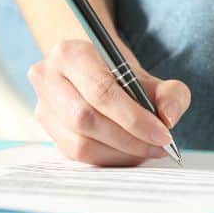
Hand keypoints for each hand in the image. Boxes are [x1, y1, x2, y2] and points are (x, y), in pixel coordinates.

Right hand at [28, 39, 190, 165]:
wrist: (93, 72)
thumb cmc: (120, 74)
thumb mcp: (150, 76)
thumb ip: (170, 93)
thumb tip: (168, 118)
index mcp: (70, 53)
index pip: (101, 91)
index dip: (133, 117)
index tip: (163, 134)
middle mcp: (47, 78)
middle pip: (86, 119)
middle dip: (129, 139)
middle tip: (159, 146)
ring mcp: (43, 107)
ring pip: (80, 143)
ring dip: (120, 153)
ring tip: (148, 150)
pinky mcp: (47, 132)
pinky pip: (78, 156)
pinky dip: (109, 159)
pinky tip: (130, 153)